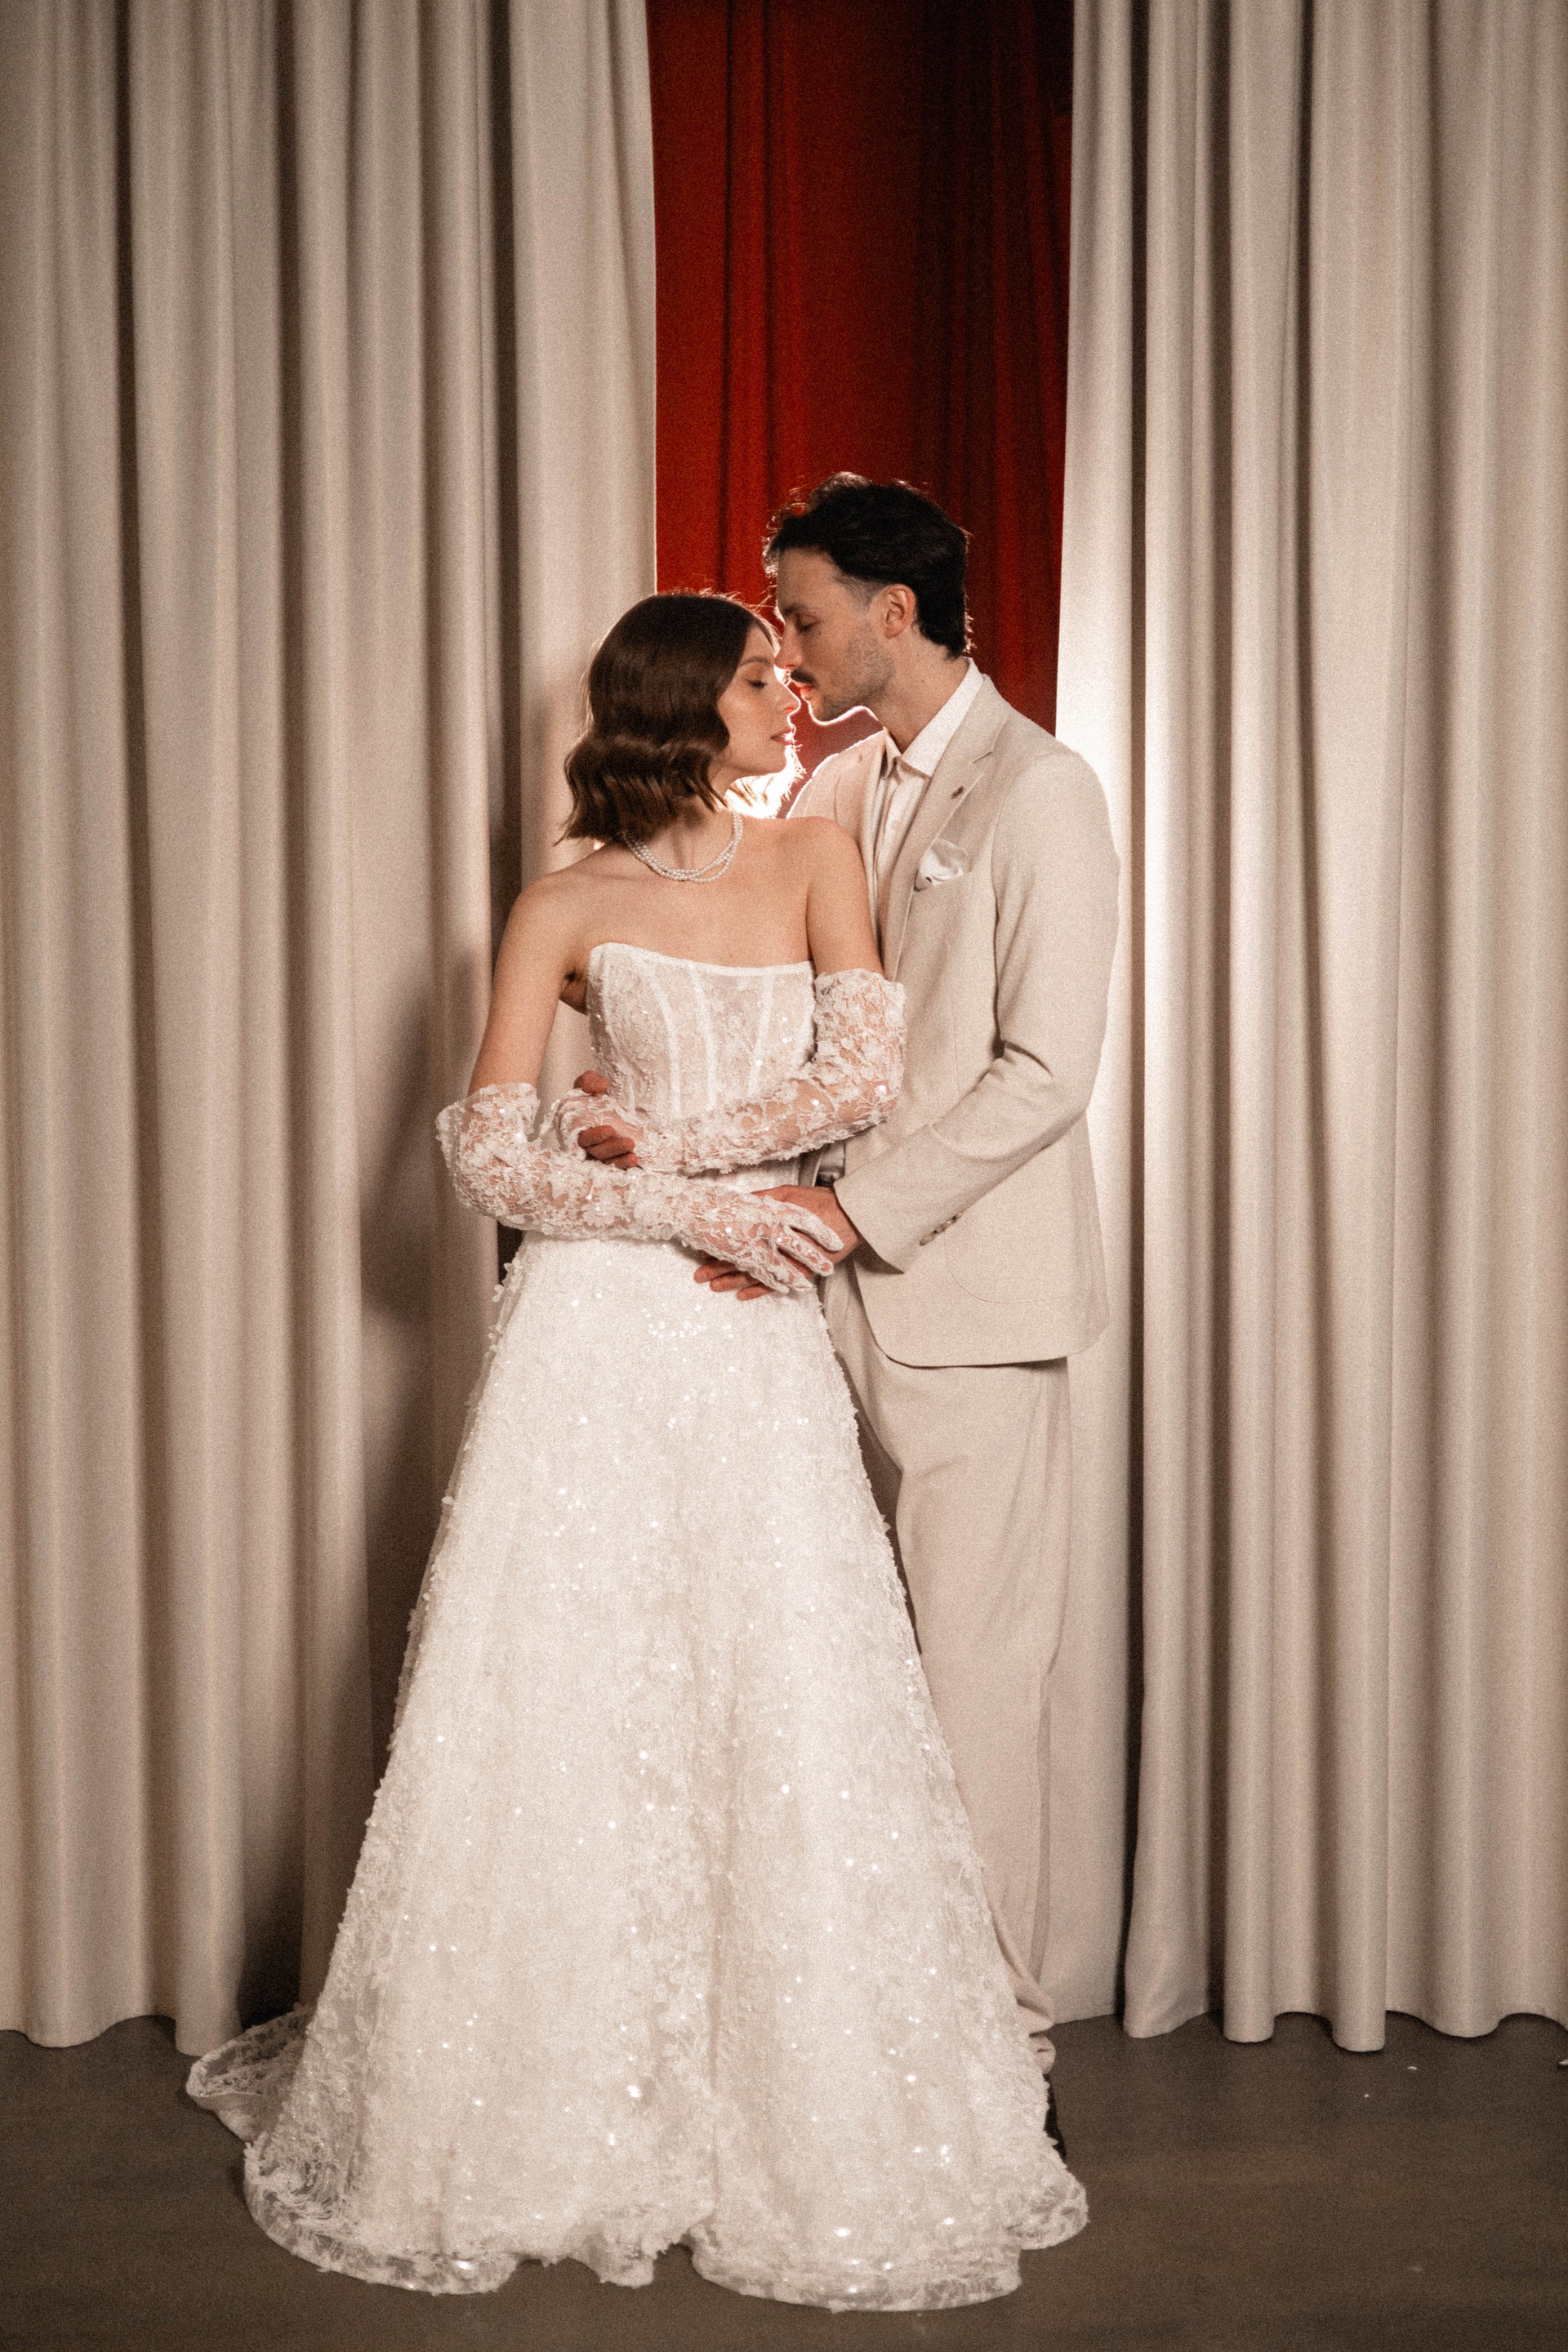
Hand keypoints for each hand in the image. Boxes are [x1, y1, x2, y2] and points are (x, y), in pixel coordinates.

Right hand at [559, 1069, 642, 1168]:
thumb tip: (599, 1087)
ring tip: (634, 1153)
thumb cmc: (597, 1092)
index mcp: (578, 1127)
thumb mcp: (591, 1081)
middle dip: (612, 1148)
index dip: (594, 1136)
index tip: (610, 1129)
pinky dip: (625, 1164)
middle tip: (629, 1142)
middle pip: (597, 1151)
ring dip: (620, 1158)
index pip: (582, 1137)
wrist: (616, 1096)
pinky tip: (634, 1160)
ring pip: (608, 1160)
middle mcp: (590, 1142)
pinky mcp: (615, 1156)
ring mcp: (602, 1151)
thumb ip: (589, 1081)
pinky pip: (617, 1164)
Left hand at [695, 1185, 861, 1301]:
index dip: (719, 1245)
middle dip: (718, 1267)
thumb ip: (764, 1199)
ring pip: (754, 1274)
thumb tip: (742, 1202)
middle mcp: (776, 1245)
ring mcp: (788, 1261)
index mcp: (770, 1225)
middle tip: (699, 1276)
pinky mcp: (800, 1271)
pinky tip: (742, 1296)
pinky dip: (758, 1290)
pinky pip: (775, 1284)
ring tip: (713, 1287)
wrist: (850, 1216)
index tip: (701, 1250)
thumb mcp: (788, 1194)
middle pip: (742, 1258)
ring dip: (733, 1282)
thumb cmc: (819, 1202)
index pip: (739, 1238)